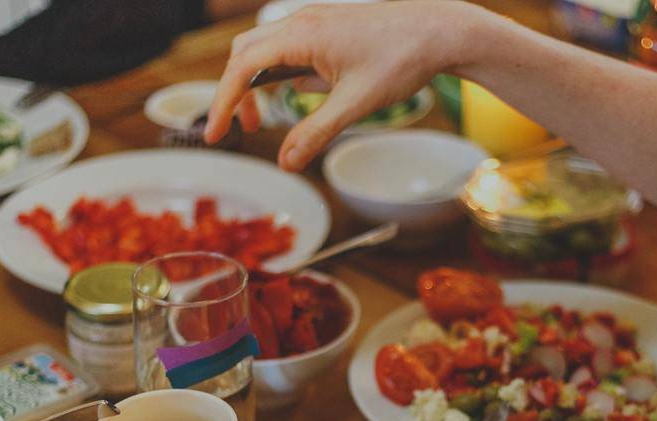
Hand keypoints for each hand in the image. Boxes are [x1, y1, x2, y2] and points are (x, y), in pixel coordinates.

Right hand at [204, 0, 494, 169]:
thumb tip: (286, 163)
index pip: (243, 67)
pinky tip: (303, 95)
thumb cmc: (401, 60)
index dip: (224, 102)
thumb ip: (316, 134)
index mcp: (303, 35)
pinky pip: (290, 48)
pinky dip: (281, 73)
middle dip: (236, 92)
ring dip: (258, 83)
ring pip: (265, 48)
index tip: (217, 134)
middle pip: (245, 53)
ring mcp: (314, 21)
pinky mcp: (327, 27)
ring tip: (264, 120)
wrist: (439, 31)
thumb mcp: (356, 105)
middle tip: (244, 130)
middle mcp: (302, 21)